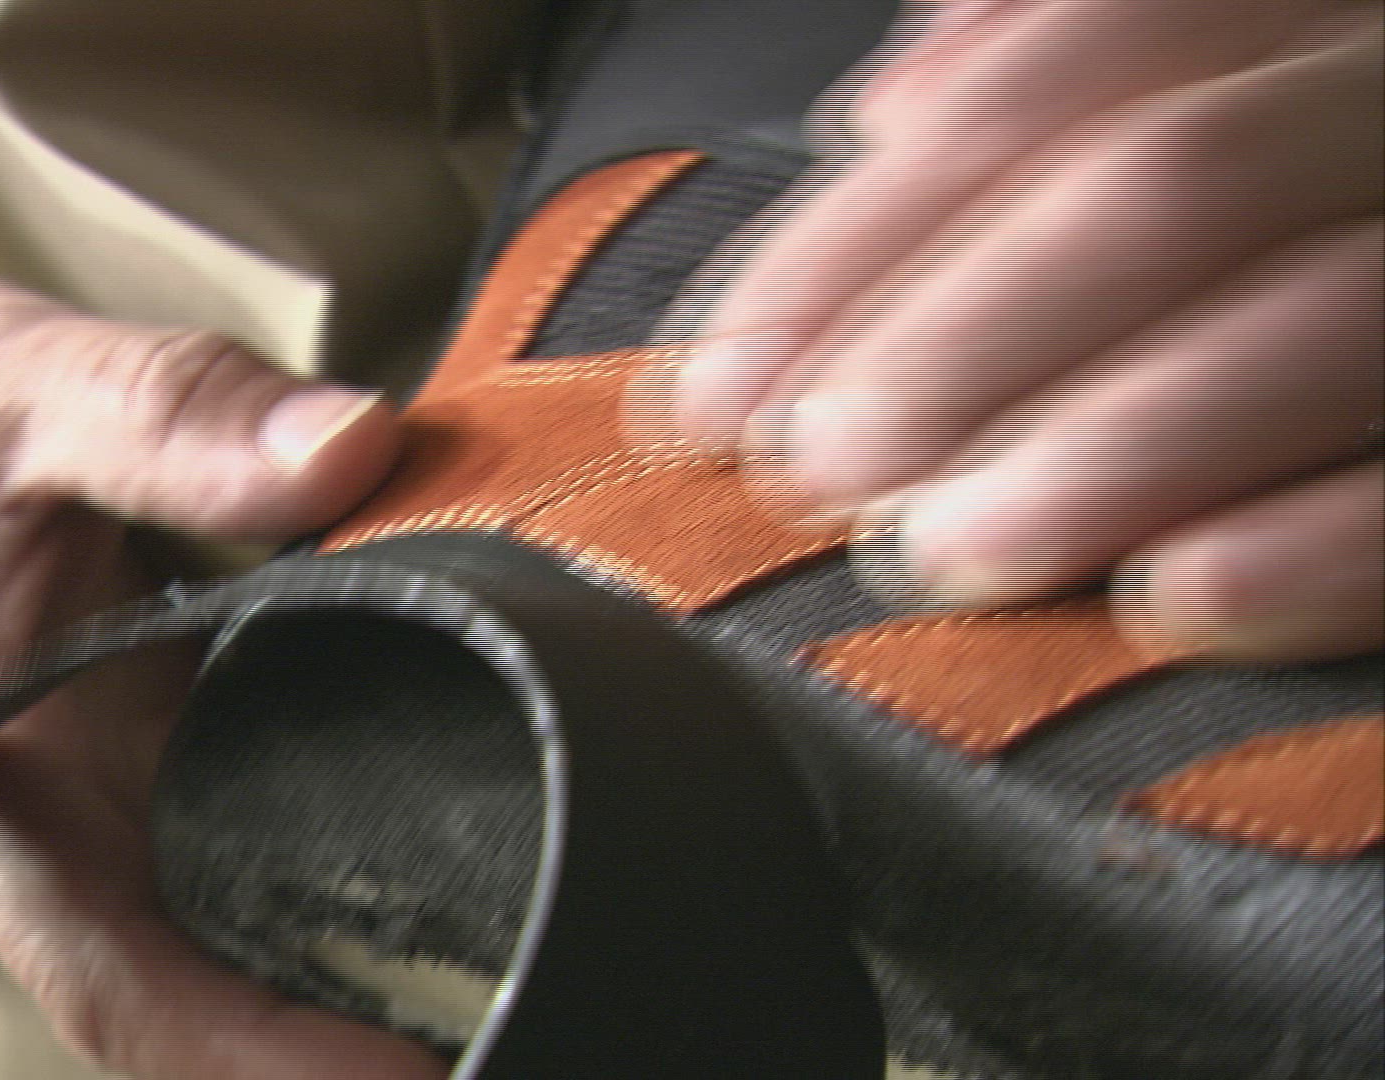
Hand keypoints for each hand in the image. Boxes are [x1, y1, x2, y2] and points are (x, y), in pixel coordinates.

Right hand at [0, 272, 438, 1077]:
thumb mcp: (24, 390)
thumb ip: (175, 418)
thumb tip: (354, 448)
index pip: (110, 969)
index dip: (253, 1052)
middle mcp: (45, 818)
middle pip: (193, 982)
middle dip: (331, 1043)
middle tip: (507, 1029)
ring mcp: (99, 788)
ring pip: (223, 921)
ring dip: (341, 973)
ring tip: (502, 976)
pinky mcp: (142, 739)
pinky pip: (245, 824)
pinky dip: (335, 857)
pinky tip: (445, 854)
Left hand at [663, 0, 1383, 660]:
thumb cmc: (1285, 196)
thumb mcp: (1208, 77)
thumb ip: (1062, 70)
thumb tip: (893, 114)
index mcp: (1315, 5)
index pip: (1072, 72)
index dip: (866, 234)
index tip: (729, 381)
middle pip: (1173, 181)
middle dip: (961, 339)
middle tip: (817, 473)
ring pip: (1333, 310)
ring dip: (1112, 445)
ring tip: (943, 551)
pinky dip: (1332, 546)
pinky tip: (1181, 603)